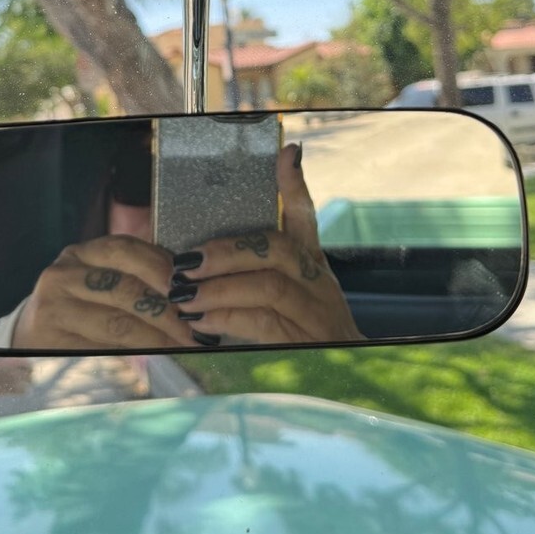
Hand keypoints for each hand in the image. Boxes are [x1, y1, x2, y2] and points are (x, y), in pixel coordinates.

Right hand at [12, 229, 195, 350]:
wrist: (28, 336)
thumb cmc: (78, 306)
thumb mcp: (98, 279)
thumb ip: (136, 274)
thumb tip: (188, 285)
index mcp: (81, 253)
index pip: (127, 250)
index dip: (163, 267)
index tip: (192, 288)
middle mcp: (63, 275)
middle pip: (126, 289)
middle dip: (168, 310)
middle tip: (196, 326)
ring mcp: (54, 309)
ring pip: (118, 324)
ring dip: (158, 337)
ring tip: (185, 346)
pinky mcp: (52, 342)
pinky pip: (104, 350)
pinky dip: (136, 356)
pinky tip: (157, 359)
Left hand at [169, 144, 363, 345]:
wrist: (349, 380)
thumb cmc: (306, 335)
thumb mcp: (289, 297)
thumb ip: (254, 274)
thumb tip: (202, 261)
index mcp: (313, 264)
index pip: (304, 216)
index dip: (293, 184)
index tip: (284, 152)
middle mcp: (319, 283)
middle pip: (276, 250)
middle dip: (226, 252)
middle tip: (187, 262)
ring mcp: (317, 313)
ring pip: (268, 286)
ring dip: (220, 287)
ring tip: (185, 294)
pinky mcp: (307, 343)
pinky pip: (264, 323)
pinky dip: (229, 319)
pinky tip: (202, 322)